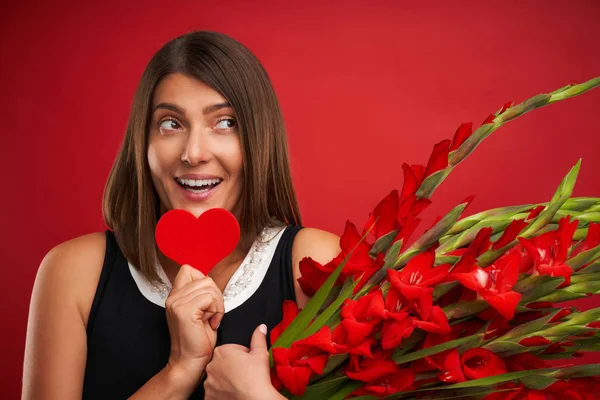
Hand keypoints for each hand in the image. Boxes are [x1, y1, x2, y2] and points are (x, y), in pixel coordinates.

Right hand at [164, 264, 223, 385]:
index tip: (207, 302)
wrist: (189, 363)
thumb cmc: (199, 340)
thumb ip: (200, 294)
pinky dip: (217, 310)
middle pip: (205, 278)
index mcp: (175, 296)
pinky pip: (210, 297)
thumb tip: (210, 281)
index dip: (204, 282)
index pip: (189, 269)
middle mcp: (173, 297)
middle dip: (216, 296)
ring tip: (211, 320)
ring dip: (217, 304)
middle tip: (212, 315)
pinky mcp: (184, 311)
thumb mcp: (200, 311)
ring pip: (209, 286)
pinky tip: (211, 323)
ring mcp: (176, 303)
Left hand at [204, 324, 282, 399]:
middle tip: (245, 373)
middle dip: (232, 367)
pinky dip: (222, 392)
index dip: (242, 356)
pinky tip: (233, 392)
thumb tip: (261, 328)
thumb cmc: (257, 378)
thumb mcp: (260, 353)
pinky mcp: (208, 396)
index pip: (232, 350)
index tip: (248, 363)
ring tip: (240, 384)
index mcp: (222, 351)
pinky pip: (214, 392)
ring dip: (226, 380)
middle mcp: (211, 366)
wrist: (254, 399)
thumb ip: (258, 338)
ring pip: (218, 378)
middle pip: (223, 364)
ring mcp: (209, 382)